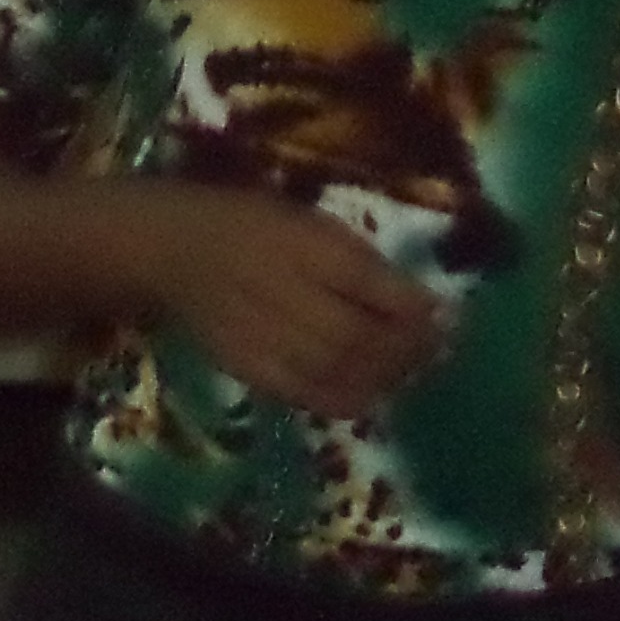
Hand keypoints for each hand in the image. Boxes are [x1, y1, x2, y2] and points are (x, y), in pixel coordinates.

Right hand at [129, 183, 444, 421]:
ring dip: (383, 376)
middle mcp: (280, 289)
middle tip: (437, 350)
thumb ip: (359, 260)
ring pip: (336, 369)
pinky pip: (306, 394)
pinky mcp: (248, 367)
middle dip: (406, 349)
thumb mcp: (306, 220)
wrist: (172, 250)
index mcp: (298, 243)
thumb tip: (423, 304)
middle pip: (357, 334)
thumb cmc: (250, 222)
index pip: (368, 283)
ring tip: (408, 370)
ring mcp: (261, 334)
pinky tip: (369, 394)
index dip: (414, 307)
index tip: (448, 316)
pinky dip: (347, 400)